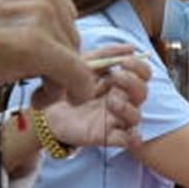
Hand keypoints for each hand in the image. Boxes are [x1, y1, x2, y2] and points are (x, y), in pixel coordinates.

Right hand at [0, 0, 97, 146]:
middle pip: (69, 27)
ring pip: (73, 52)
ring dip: (59, 76)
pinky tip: (57, 100)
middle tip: (36, 80)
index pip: (57, 3)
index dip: (51, 34)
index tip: (35, 55)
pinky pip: (76, 74)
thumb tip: (28, 23)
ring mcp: (40, 11)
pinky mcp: (39, 45)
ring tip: (36, 92)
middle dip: (58, 55)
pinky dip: (75, 90)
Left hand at [33, 47, 150, 148]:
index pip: (143, 74)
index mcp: (119, 83)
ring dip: (127, 107)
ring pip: (136, 116)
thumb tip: (132, 47)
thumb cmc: (68, 86)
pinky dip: (131, 138)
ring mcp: (115, 119)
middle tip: (116, 77)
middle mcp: (122, 101)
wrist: (46, 109)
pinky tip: (127, 134)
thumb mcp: (84, 65)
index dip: (139, 67)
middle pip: (142, 93)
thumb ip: (106, 55)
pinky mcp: (106, 136)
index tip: (124, 62)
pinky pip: (128, 140)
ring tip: (110, 101)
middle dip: (133, 83)